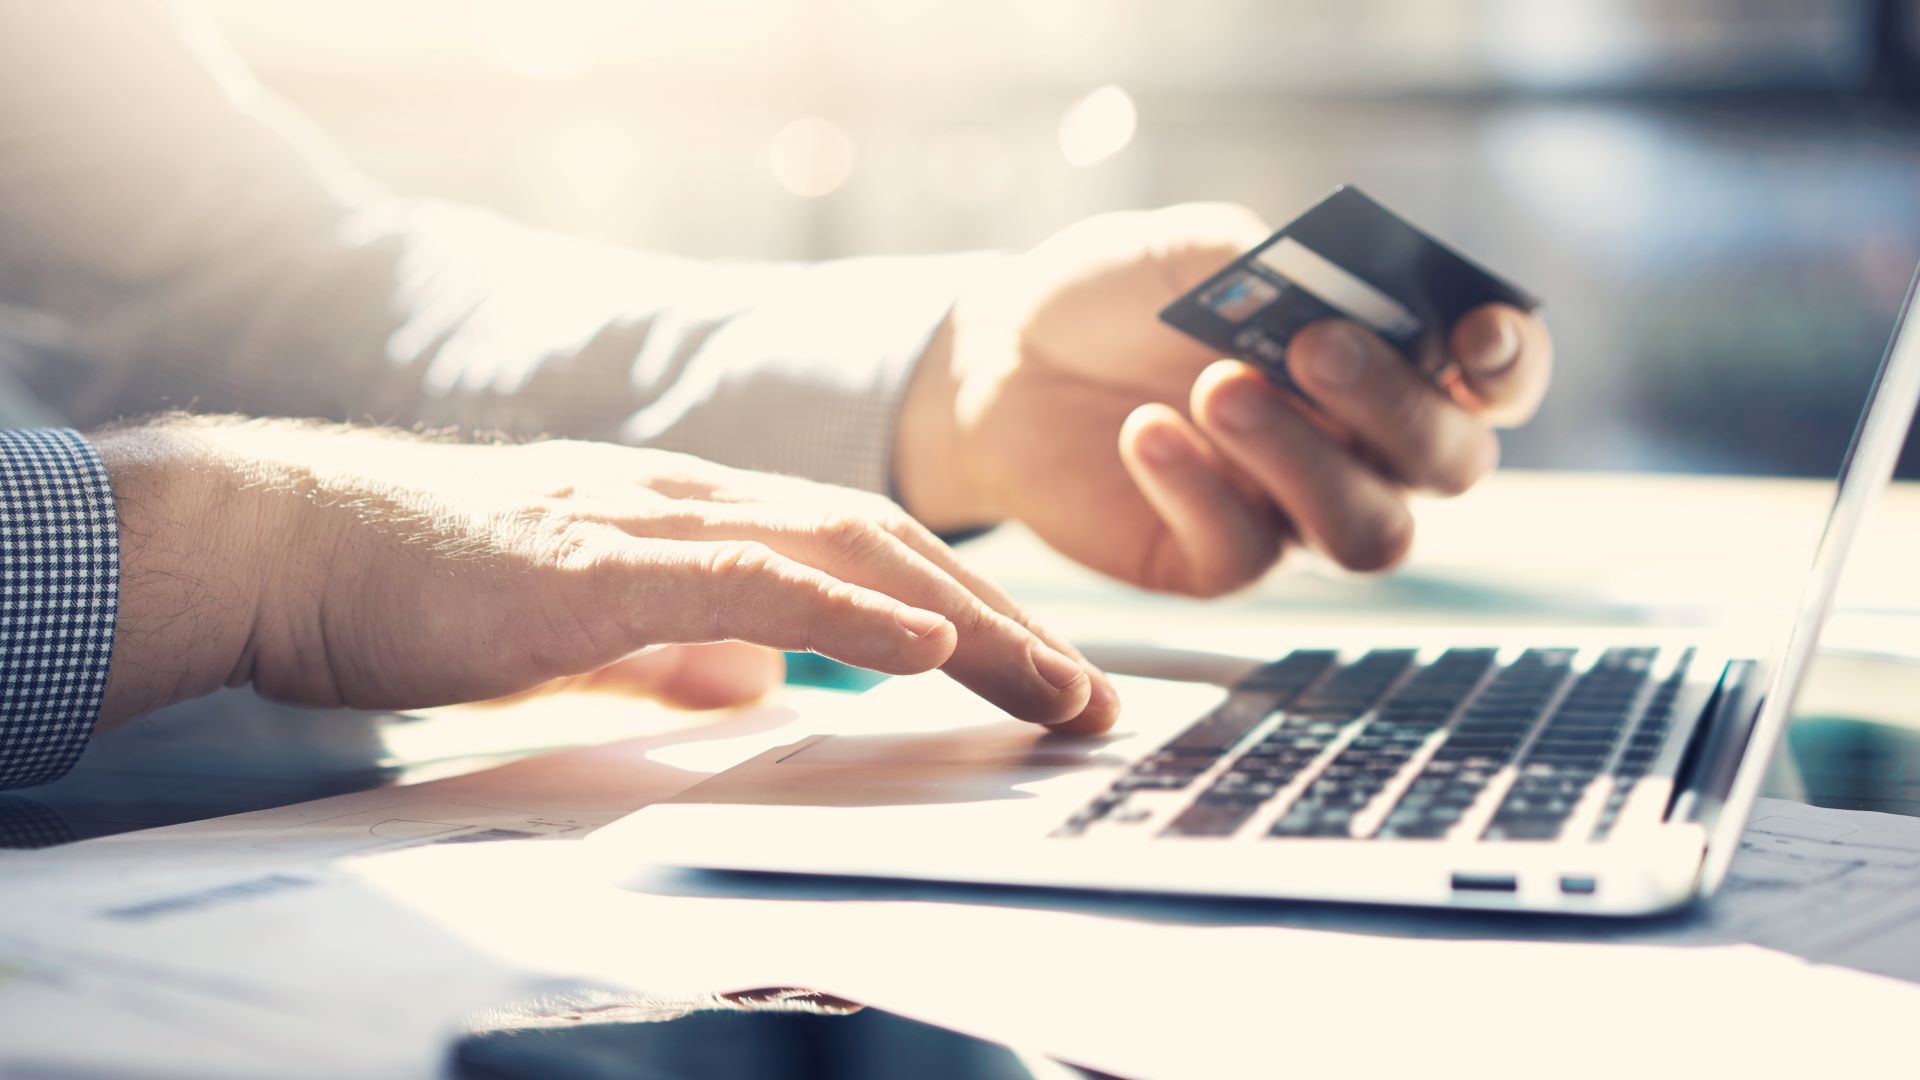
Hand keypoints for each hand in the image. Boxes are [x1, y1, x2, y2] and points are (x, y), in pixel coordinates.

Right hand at [93, 418, 1116, 732]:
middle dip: (1002, 624)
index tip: (1038, 676)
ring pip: (842, 553)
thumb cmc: (427, 589)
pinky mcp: (597, 564)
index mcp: (694, 522)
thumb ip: (674, 653)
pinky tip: (922, 644)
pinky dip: (844, 610)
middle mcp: (693, 504)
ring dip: (962, 620)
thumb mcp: (586, 632)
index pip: (862, 556)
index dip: (964, 611)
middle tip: (1088, 695)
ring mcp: (649, 523)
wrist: (297, 545)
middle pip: (884, 549)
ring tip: (1049, 681)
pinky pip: (745, 578)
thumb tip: (755, 687)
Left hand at [896, 203, 1552, 594]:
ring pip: (1367, 532)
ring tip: (1218, 388)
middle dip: (1395, 405)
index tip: (1475, 334)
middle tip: (1313, 347)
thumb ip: (1279, 267)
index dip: (1508, 364)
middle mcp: (1364, 449)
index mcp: (1388, 360)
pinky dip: (1200, 488)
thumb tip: (1342, 294)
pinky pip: (1245, 553)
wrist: (1006, 355)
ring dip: (1305, 460)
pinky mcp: (1216, 562)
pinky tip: (1145, 432)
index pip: (1494, 382)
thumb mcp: (1196, 251)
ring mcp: (1296, 514)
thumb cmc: (1120, 294)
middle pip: (1449, 465)